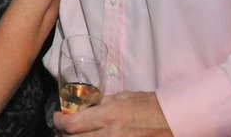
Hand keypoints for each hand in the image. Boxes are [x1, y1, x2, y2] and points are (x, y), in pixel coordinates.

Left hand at [53, 92, 171, 135]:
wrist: (173, 120)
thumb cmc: (148, 105)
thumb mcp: (123, 97)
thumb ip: (102, 103)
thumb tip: (87, 107)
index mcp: (108, 116)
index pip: (72, 125)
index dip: (59, 122)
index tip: (57, 118)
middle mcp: (109, 135)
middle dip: (63, 135)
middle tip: (61, 130)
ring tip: (73, 136)